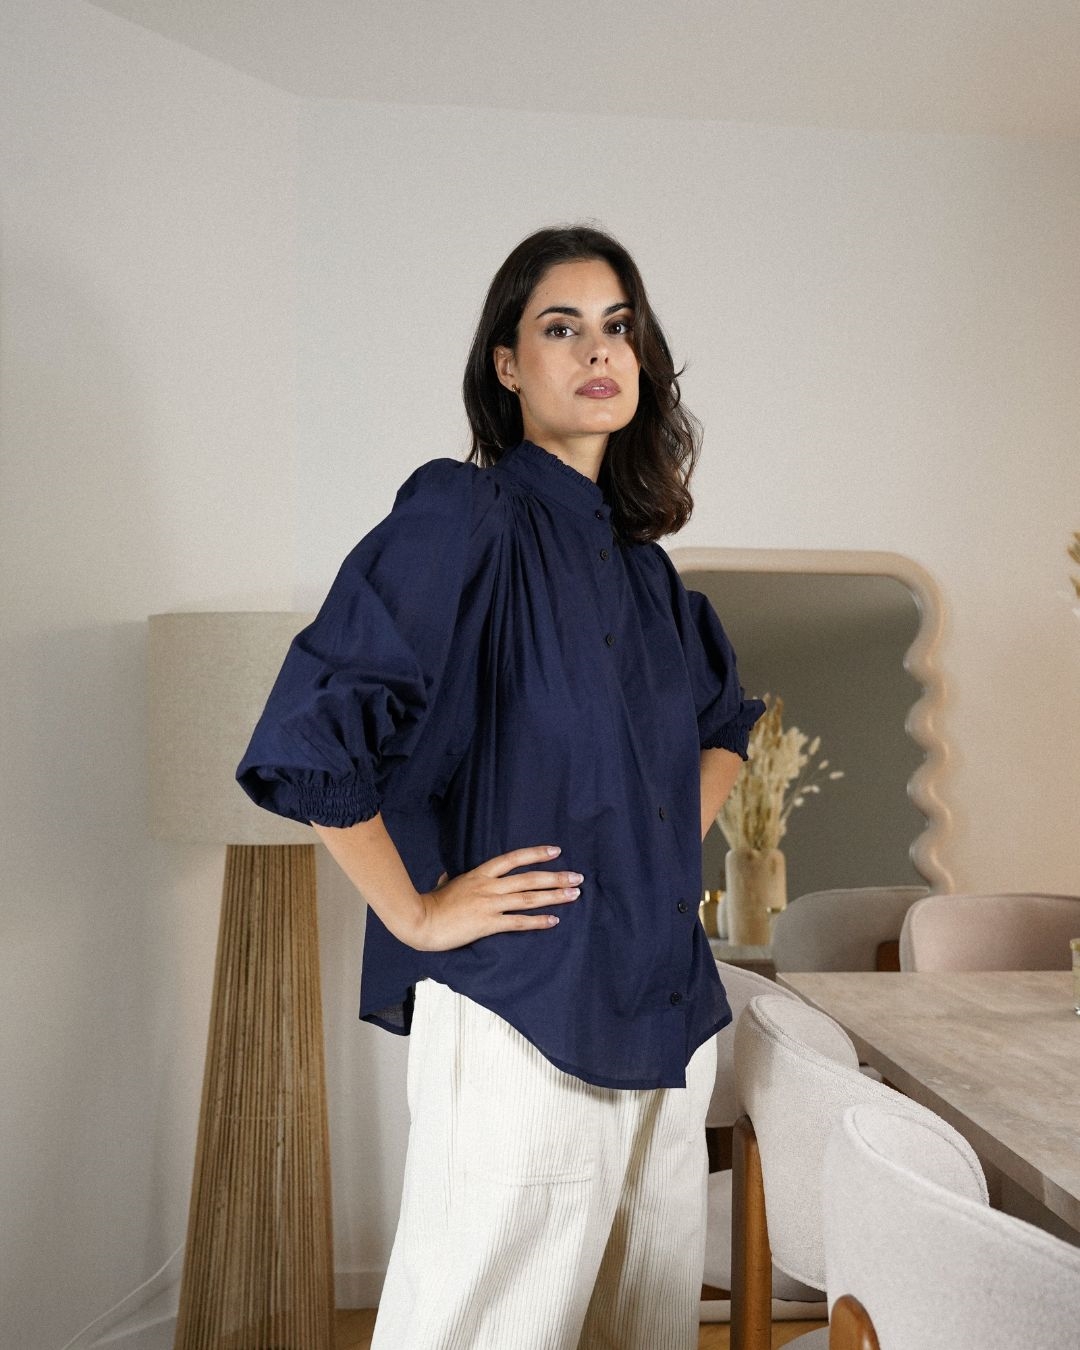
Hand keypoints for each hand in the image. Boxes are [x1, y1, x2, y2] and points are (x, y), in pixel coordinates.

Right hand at [410, 845, 581, 951]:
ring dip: (554, 896)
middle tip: (577, 876)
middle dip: (556, 877)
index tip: (556, 851)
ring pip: (529, 897)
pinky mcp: (488, 923)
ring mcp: (490, 904)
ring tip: (574, 894)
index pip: (514, 858)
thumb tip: (448, 877)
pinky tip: (554, 920)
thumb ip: (452, 879)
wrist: (420, 920)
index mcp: (480, 874)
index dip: (536, 853)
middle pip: (529, 878)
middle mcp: (489, 886)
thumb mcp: (445, 884)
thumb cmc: (431, 903)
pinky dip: (538, 921)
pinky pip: (519, 921)